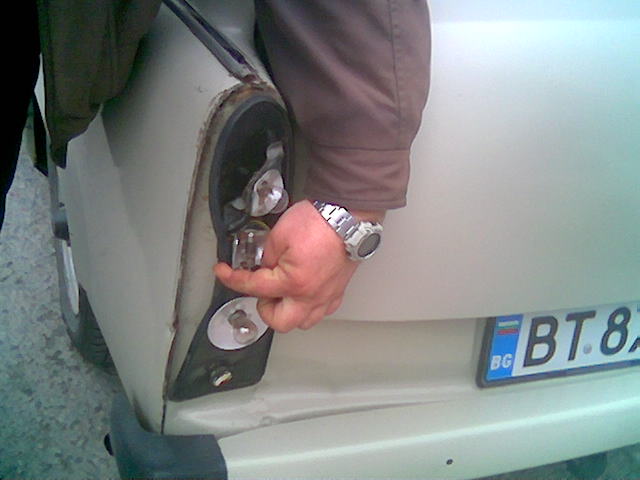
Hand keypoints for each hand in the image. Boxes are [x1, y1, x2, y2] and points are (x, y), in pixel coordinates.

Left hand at [214, 200, 382, 331]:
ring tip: (281, 294)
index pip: (253, 288)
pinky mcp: (338, 291)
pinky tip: (302, 293)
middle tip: (260, 290)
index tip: (224, 272)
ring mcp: (327, 296)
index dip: (232, 279)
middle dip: (264, 308)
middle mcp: (311, 295)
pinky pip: (321, 311)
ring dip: (287, 311)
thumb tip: (262, 266)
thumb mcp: (278, 234)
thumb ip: (266, 255)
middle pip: (279, 322)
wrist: (348, 216)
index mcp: (293, 282)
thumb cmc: (319, 221)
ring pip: (303, 322)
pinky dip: (308, 307)